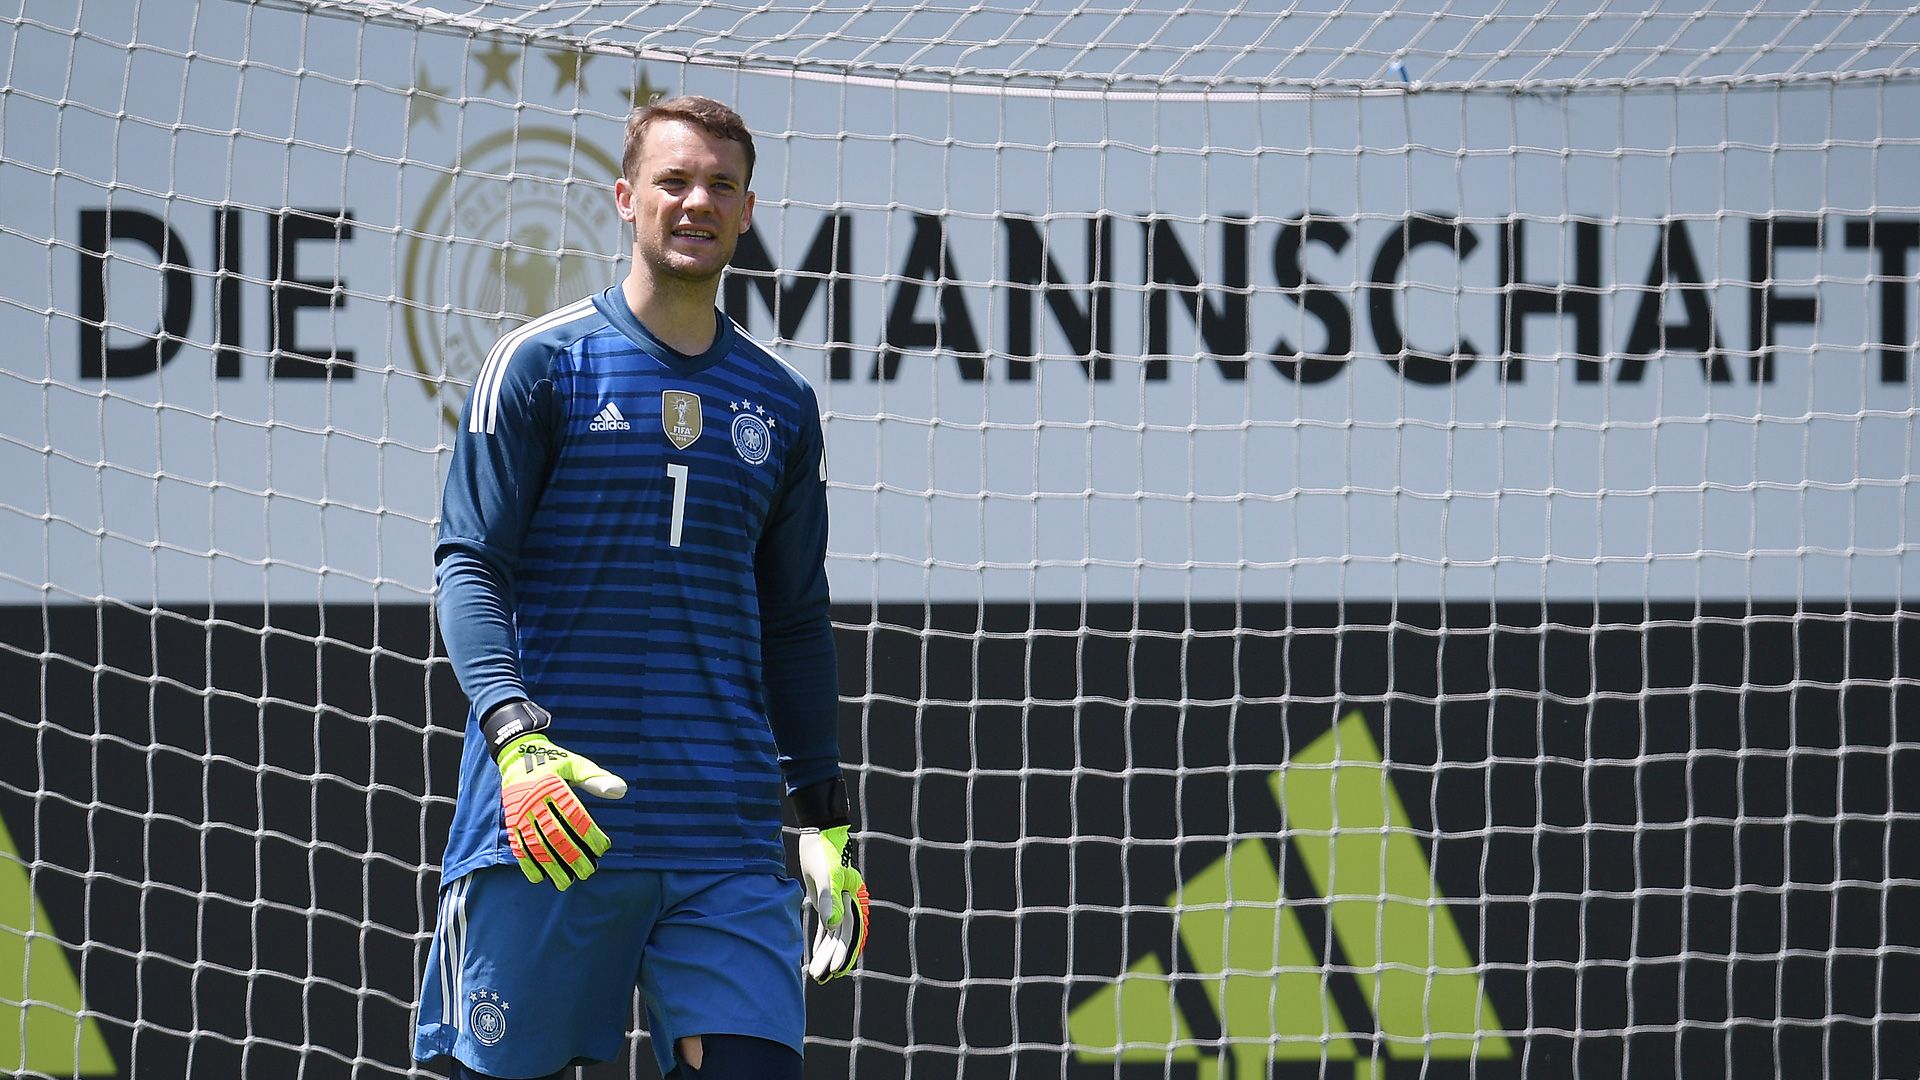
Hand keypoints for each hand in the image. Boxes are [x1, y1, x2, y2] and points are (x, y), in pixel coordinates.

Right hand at [496, 733, 627, 889]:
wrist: (517, 754)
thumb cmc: (554, 761)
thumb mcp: (576, 764)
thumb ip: (596, 779)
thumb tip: (621, 791)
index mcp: (552, 785)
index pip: (575, 815)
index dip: (589, 834)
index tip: (603, 849)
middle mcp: (534, 800)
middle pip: (556, 834)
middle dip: (572, 856)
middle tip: (589, 872)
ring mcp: (520, 812)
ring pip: (536, 844)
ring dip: (551, 866)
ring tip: (566, 883)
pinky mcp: (510, 821)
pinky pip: (518, 845)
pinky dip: (527, 863)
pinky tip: (539, 878)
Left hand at [798, 825, 868, 981]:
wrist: (818, 834)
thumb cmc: (824, 852)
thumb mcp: (826, 876)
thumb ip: (830, 901)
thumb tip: (832, 926)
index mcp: (854, 900)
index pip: (850, 931)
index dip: (845, 951)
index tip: (838, 969)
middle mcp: (848, 904)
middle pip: (842, 937)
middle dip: (834, 958)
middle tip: (822, 978)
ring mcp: (838, 904)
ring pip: (833, 935)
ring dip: (826, 953)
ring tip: (817, 975)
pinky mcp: (826, 901)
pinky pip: (825, 927)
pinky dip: (821, 942)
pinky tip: (816, 956)